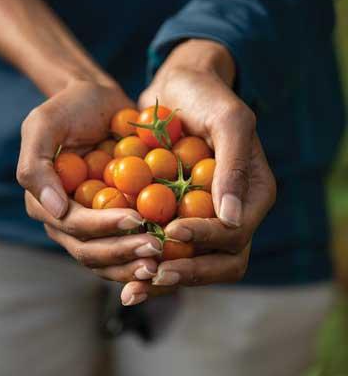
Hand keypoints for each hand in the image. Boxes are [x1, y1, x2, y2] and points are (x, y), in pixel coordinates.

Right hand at [17, 79, 161, 283]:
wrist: (99, 103)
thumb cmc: (70, 109)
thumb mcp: (44, 126)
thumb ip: (36, 165)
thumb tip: (54, 209)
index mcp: (45, 203)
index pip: (73, 225)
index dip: (103, 227)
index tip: (137, 218)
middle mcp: (66, 220)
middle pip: (91, 250)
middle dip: (123, 251)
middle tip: (155, 248)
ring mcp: (91, 223)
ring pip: (108, 258)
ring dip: (134, 263)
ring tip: (163, 259)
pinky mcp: (113, 219)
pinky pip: (126, 244)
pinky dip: (142, 253)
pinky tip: (168, 254)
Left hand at [120, 40, 275, 304]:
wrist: (179, 87)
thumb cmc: (206, 96)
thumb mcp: (228, 120)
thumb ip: (235, 165)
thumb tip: (233, 218)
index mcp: (252, 195)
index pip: (235, 235)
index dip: (205, 239)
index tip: (171, 231)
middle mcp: (232, 213)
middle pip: (220, 262)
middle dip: (187, 272)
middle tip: (151, 276)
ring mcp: (206, 217)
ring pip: (194, 264)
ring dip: (164, 278)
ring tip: (131, 288)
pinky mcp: (181, 215)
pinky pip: (170, 249)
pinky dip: (150, 262)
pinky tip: (123, 269)